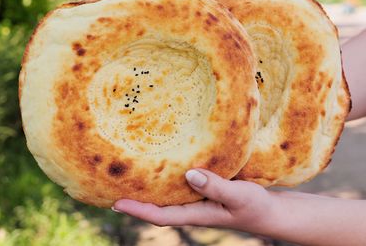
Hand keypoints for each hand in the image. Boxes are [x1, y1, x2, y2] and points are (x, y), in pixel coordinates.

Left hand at [112, 169, 274, 232]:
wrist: (271, 211)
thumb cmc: (257, 206)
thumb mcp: (238, 195)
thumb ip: (215, 186)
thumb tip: (189, 174)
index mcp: (195, 214)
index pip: (159, 214)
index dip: (137, 209)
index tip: (115, 203)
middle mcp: (190, 207)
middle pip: (155, 206)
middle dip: (134, 199)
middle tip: (108, 187)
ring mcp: (196, 199)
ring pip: (165, 195)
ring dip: (147, 188)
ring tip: (126, 173)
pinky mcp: (202, 189)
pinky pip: (178, 185)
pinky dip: (164, 178)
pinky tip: (159, 165)